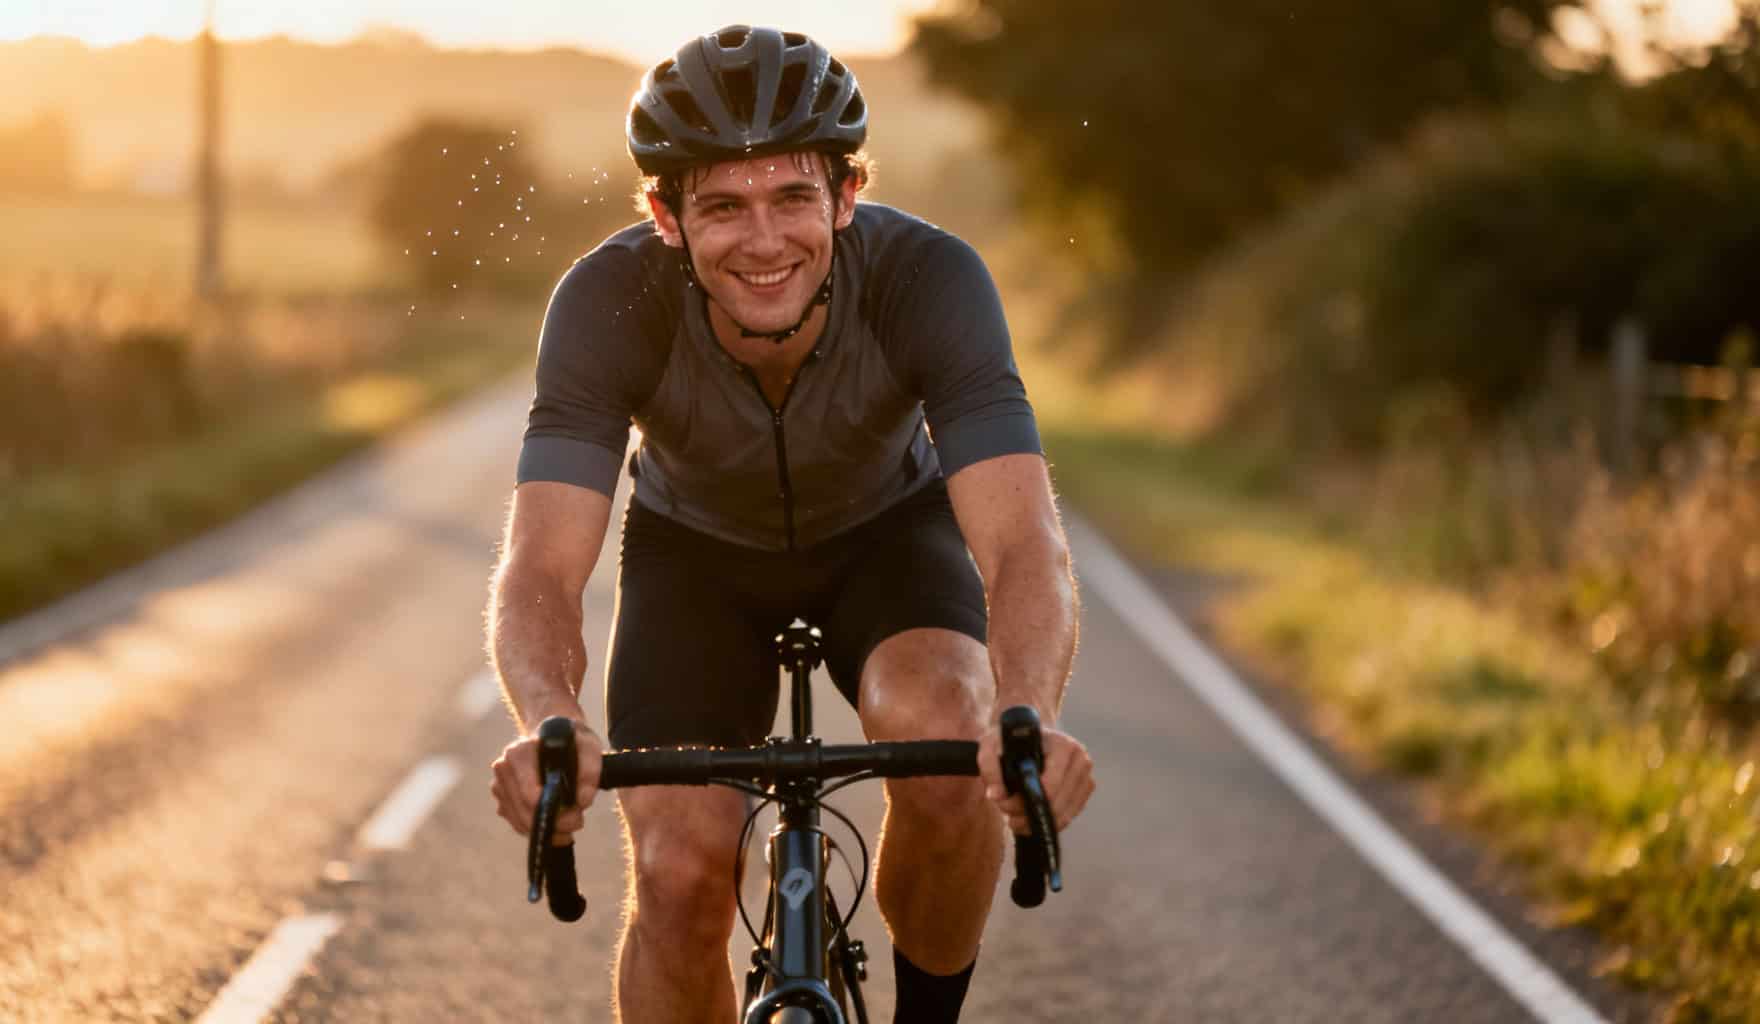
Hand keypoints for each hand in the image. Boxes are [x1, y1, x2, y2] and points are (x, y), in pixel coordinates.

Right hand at [490, 718, 604, 843]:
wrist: (552, 735)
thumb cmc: (571, 741)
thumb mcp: (588, 747)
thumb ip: (590, 771)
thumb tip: (582, 801)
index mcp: (519, 753)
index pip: (529, 794)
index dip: (552, 812)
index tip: (576, 817)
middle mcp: (503, 768)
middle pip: (524, 812)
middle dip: (552, 825)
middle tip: (577, 823)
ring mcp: (499, 784)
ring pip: (520, 821)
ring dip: (545, 830)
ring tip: (570, 823)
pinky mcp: (501, 798)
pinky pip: (517, 822)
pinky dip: (537, 827)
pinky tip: (555, 820)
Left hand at [977, 718, 1095, 835]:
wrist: (1030, 738)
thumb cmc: (1012, 741)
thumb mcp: (992, 745)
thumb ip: (989, 767)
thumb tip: (996, 795)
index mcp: (1063, 745)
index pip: (1051, 785)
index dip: (1027, 800)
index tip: (1005, 803)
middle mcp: (1081, 760)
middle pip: (1057, 802)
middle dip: (1029, 814)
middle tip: (1007, 813)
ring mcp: (1086, 776)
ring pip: (1064, 814)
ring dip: (1038, 822)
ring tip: (1015, 819)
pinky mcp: (1085, 790)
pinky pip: (1069, 817)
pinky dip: (1048, 823)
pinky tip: (1029, 820)